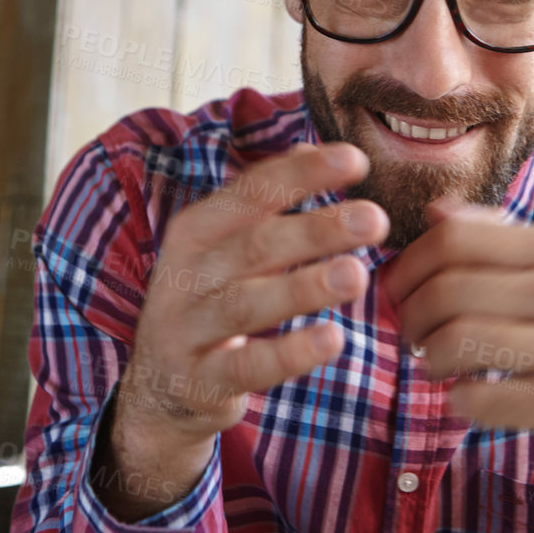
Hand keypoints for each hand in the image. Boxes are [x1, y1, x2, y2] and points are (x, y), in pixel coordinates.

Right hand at [98, 143, 387, 518]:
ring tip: (358, 275)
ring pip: (248, 303)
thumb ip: (266, 201)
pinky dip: (291, 353)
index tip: (357, 162)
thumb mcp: (226, 247)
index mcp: (196, 231)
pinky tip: (334, 339)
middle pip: (255, 246)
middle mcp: (186, 274)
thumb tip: (310, 144)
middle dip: (316, 230)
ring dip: (305, 288)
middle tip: (375, 219)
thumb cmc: (210, 300)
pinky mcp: (201, 380)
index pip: (250, 192)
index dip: (302, 174)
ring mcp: (188, 329)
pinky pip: (248, 365)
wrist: (159, 387)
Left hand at [382, 201, 533, 532]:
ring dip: (428, 359)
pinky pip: (475, 398)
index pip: (454, 238)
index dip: (408, 266)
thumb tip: (435, 210)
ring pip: (454, 341)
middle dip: (411, 317)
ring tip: (435, 365)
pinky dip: (457, 400)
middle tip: (411, 336)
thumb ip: (499, 237)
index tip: (399, 292)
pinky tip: (468, 397)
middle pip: (447, 290)